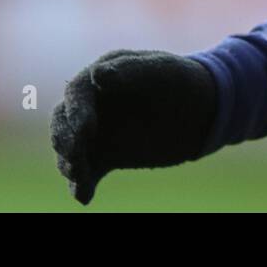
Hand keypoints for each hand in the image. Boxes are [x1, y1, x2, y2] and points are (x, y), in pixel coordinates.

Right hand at [50, 49, 216, 205]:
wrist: (202, 108)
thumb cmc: (180, 80)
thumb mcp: (160, 70)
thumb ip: (130, 71)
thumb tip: (97, 75)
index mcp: (102, 74)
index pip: (77, 93)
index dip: (76, 111)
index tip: (86, 129)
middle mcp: (92, 103)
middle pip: (63, 121)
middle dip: (65, 138)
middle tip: (75, 155)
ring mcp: (97, 131)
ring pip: (70, 148)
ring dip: (69, 163)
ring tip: (80, 176)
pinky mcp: (106, 156)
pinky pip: (86, 171)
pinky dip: (81, 184)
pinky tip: (84, 196)